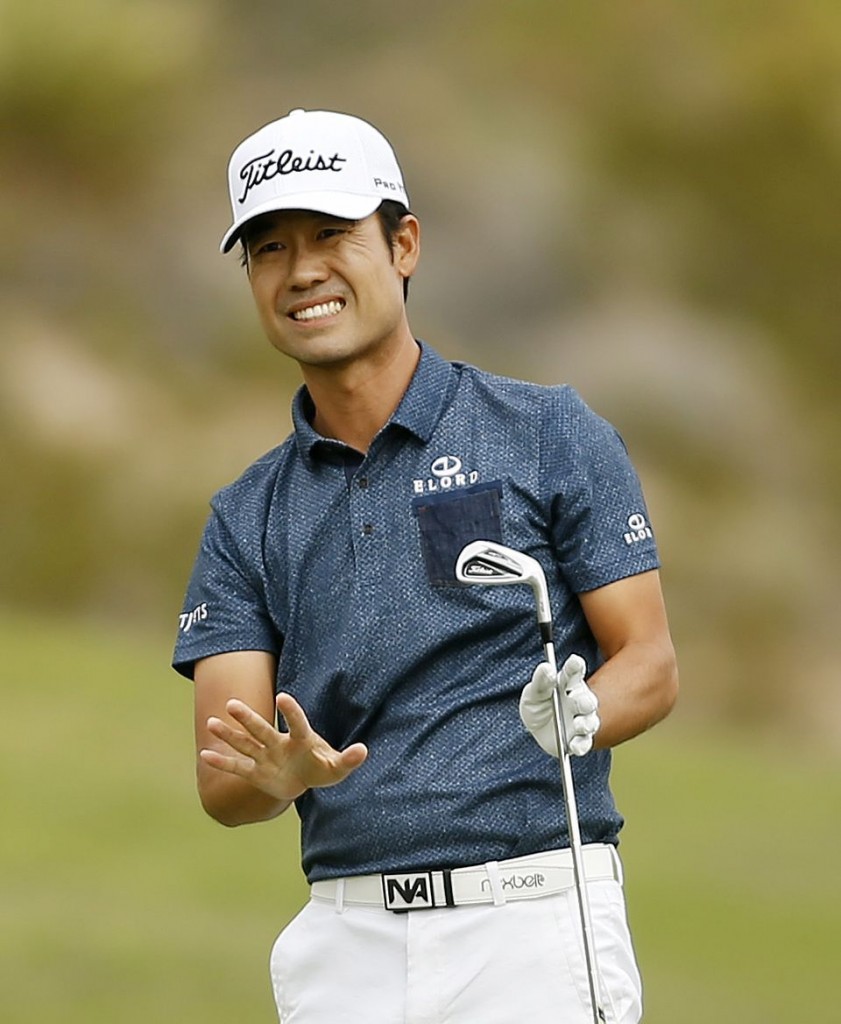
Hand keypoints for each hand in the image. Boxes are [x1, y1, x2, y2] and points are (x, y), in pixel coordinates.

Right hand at [200, 692, 367, 801]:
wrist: (304, 779)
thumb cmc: (322, 768)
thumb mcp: (337, 768)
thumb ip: (348, 759)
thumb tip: (363, 750)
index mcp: (301, 739)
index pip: (297, 722)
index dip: (291, 711)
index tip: (282, 697)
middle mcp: (279, 743)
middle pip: (262, 729)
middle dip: (248, 718)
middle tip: (232, 703)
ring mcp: (265, 756)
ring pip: (245, 743)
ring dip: (229, 735)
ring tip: (211, 723)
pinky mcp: (256, 772)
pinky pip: (237, 766)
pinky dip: (222, 763)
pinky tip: (205, 755)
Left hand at [519, 654, 599, 757]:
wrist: (535, 730)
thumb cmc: (537, 704)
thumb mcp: (533, 692)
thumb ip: (541, 681)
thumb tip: (546, 668)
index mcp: (568, 683)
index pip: (574, 672)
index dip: (576, 666)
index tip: (575, 661)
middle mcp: (579, 700)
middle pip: (587, 700)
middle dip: (586, 701)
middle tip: (581, 703)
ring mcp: (581, 720)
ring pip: (590, 722)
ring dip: (586, 723)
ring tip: (578, 724)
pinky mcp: (579, 740)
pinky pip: (584, 743)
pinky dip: (580, 745)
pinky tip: (574, 745)